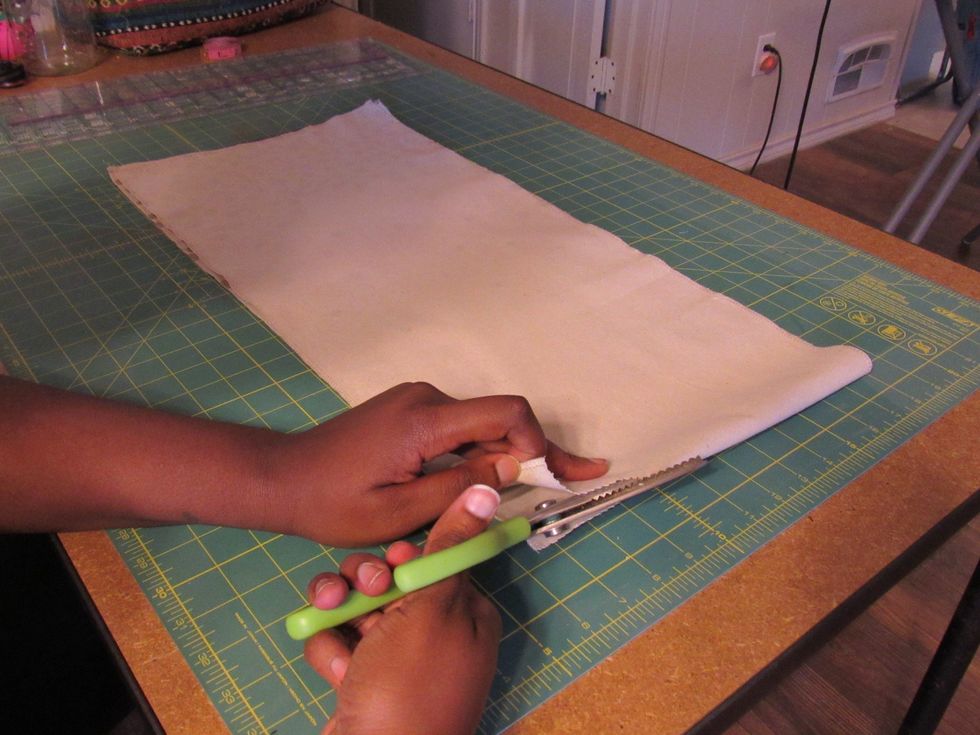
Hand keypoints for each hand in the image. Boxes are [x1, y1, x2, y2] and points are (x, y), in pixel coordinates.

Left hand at [271, 382, 606, 545]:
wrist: (281, 479)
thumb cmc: (333, 503)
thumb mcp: (399, 511)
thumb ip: (459, 487)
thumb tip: (512, 467)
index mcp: (425, 421)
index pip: (504, 412)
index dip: (538, 441)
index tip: (553, 474)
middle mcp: (426, 399)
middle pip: (499, 419)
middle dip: (539, 452)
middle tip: (581, 477)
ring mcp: (417, 402)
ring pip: (481, 425)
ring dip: (511, 454)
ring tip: (548, 482)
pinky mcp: (410, 412)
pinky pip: (459, 429)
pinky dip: (483, 452)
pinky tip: (500, 474)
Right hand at [304, 483, 504, 734]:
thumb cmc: (410, 684)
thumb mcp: (433, 606)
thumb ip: (450, 546)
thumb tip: (489, 491)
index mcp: (464, 611)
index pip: (433, 558)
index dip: (405, 556)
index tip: (390, 560)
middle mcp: (434, 632)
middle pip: (390, 578)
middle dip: (364, 584)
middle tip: (359, 596)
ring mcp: (397, 658)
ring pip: (358, 607)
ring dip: (341, 616)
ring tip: (335, 626)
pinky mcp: (364, 678)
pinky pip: (342, 642)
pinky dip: (334, 653)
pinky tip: (339, 674)